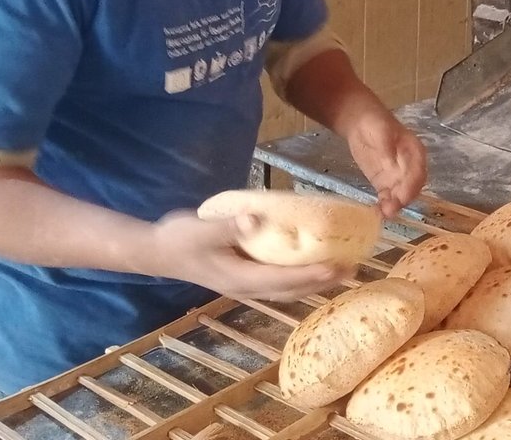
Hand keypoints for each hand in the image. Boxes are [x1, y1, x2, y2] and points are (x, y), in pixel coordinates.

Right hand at [138, 210, 351, 300]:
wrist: (157, 251)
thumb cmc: (179, 239)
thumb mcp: (201, 230)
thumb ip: (229, 226)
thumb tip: (256, 221)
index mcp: (239, 278)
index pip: (283, 280)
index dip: (311, 275)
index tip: (336, 267)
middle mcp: (246, 287)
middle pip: (292, 290)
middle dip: (322, 282)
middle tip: (353, 270)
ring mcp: (245, 285)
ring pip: (287, 290)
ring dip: (315, 282)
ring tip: (341, 271)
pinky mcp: (244, 278)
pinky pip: (279, 283)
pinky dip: (299, 278)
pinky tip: (311, 267)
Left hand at [346, 109, 428, 217]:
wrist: (360, 123)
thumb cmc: (375, 122)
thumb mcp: (381, 129)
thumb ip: (386, 145)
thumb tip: (390, 160)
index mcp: (414, 152)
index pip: (418, 171)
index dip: (412, 185)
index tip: (404, 196)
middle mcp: (409, 167)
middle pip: (411, 187)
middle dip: (403, 199)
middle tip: (392, 209)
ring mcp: (397, 177)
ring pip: (400, 195)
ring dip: (394, 206)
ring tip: (383, 214)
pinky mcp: (384, 183)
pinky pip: (387, 197)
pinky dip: (383, 206)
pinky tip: (376, 213)